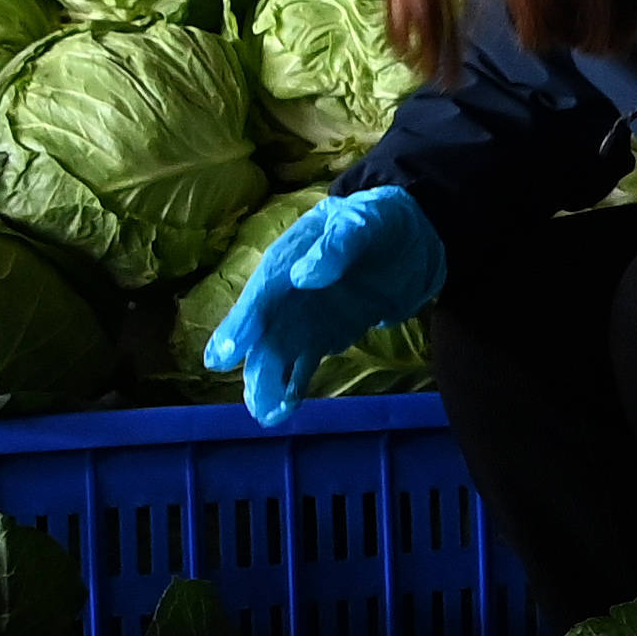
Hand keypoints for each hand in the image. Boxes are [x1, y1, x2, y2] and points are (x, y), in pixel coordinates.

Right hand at [204, 183, 445, 426]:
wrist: (412, 235)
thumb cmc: (377, 220)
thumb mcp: (363, 222)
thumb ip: (337, 245)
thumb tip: (305, 274)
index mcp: (288, 261)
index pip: (260, 297)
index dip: (241, 326)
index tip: (224, 356)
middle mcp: (287, 295)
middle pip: (263, 335)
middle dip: (255, 369)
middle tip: (256, 401)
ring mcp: (306, 318)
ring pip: (278, 355)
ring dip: (271, 384)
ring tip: (270, 415)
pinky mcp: (327, 334)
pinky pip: (304, 363)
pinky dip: (295, 384)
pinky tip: (287, 407)